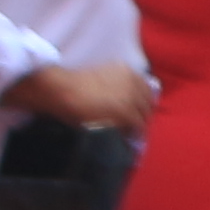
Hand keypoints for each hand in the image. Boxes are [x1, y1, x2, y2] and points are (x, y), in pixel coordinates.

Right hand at [11, 59, 156, 131]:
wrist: (61, 90)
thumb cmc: (72, 85)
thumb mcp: (100, 77)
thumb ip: (116, 85)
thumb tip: (124, 101)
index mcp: (126, 70)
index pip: (146, 89)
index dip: (143, 103)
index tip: (138, 112)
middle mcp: (132, 81)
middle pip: (148, 103)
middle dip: (142, 115)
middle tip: (135, 127)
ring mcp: (131, 96)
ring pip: (144, 116)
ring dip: (138, 126)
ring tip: (130, 135)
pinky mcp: (126, 112)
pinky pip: (137, 127)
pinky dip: (133, 134)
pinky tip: (125, 139)